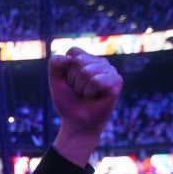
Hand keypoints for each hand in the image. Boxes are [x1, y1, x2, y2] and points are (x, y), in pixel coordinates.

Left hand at [48, 47, 121, 164]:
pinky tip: (95, 97)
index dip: (66, 70)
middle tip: (79, 91)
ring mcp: (110, 70)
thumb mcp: (56, 80)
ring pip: (87, 72)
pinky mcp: (117, 81)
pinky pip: (97, 81)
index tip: (69, 82)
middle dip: (73, 79)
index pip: (73, 52)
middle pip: (78, 61)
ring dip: (81, 87)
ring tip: (86, 94)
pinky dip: (90, 92)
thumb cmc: (68, 101)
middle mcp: (100, 61)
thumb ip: (55, 63)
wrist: (76, 122)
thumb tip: (69, 58)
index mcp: (87, 58)